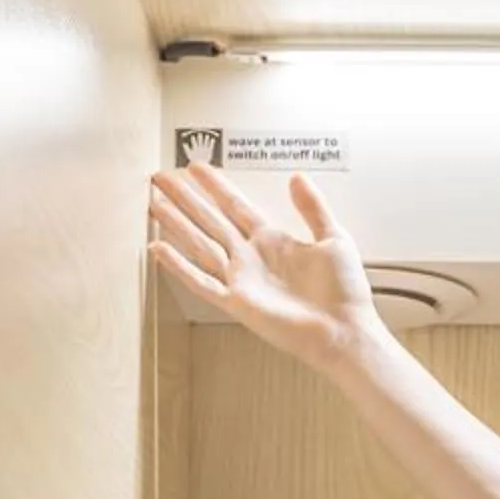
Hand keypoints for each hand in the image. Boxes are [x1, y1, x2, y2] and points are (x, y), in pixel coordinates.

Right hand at [147, 165, 384, 370]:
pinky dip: (178, 266)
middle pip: (210, 220)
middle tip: (162, 178)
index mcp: (273, 241)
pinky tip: (158, 249)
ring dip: (176, 223)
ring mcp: (241, 279)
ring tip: (154, 202)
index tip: (196, 167)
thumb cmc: (345, 293)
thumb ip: (313, 207)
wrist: (345, 331)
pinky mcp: (237, 302)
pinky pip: (201, 281)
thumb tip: (297, 176)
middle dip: (185, 198)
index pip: (235, 206)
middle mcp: (252, 258)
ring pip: (200, 244)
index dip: (215, 186)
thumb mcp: (334, 238)